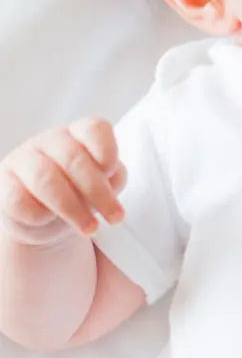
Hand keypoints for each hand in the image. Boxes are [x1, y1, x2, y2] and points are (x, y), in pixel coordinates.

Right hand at [0, 118, 125, 244]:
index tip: (112, 175)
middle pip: (73, 159)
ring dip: (72, 209)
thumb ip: (113, 178)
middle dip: (98, 192)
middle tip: (114, 217)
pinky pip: (19, 200)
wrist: (45, 218)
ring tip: (90, 228)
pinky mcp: (3, 184)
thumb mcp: (106, 184)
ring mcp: (23, 160)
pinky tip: (49, 221)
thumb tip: (110, 183)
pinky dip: (39, 215)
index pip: (94, 129)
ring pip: (45, 179)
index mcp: (80, 134)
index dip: (108, 152)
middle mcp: (51, 141)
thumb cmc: (81, 193)